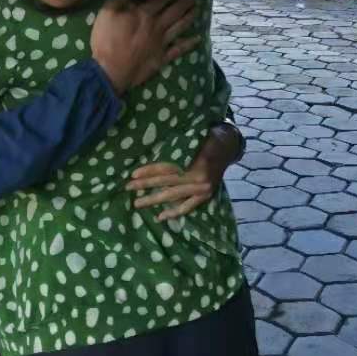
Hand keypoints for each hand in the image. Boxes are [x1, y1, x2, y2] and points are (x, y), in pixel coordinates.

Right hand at [91, 0, 198, 93]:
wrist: (111, 71)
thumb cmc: (107, 40)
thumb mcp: (107, 13)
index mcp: (144, 14)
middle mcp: (157, 26)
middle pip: (174, 11)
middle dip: (185, 2)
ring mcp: (161, 43)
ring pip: (179, 27)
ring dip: (189, 17)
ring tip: (197, 9)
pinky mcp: (161, 58)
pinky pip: (178, 50)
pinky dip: (189, 44)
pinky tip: (197, 39)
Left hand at [127, 123, 241, 220]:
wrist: (228, 148)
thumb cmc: (207, 140)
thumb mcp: (195, 139)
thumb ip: (179, 147)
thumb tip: (153, 148)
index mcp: (193, 160)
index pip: (167, 167)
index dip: (149, 170)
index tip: (133, 173)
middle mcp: (196, 176)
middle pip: (166, 181)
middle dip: (146, 185)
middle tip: (128, 188)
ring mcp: (201, 189)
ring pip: (173, 195)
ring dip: (154, 200)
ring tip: (138, 203)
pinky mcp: (205, 197)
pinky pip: (187, 207)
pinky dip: (174, 213)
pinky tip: (160, 217)